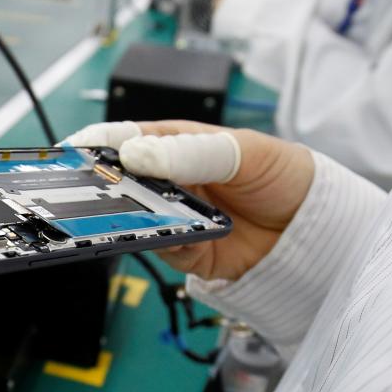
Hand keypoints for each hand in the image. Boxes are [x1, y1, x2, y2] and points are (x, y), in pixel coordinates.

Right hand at [64, 121, 313, 281]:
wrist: (320, 231)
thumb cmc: (287, 176)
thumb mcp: (244, 151)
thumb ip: (191, 152)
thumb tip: (135, 154)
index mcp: (180, 144)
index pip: (129, 138)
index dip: (97, 143)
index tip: (70, 150)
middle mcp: (172, 180)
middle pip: (122, 180)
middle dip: (99, 183)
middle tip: (80, 186)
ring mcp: (178, 216)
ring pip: (134, 216)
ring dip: (123, 215)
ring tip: (114, 211)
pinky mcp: (188, 253)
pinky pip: (160, 248)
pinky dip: (158, 242)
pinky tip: (161, 234)